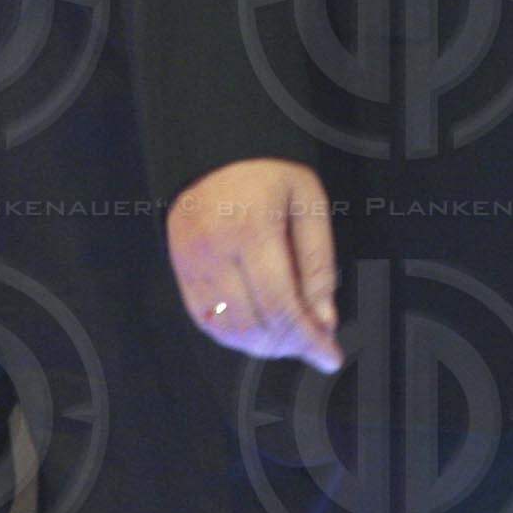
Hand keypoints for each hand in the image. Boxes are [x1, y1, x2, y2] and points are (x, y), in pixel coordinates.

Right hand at [168, 160, 341, 372]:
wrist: (214, 156)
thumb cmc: (266, 176)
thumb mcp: (308, 202)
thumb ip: (318, 262)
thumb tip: (323, 320)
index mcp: (250, 227)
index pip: (280, 304)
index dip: (308, 338)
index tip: (330, 356)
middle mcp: (214, 250)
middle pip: (255, 324)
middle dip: (290, 344)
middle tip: (315, 342)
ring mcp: (192, 265)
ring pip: (230, 331)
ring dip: (265, 346)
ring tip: (292, 336)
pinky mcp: (182, 275)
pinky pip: (209, 323)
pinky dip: (239, 337)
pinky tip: (262, 330)